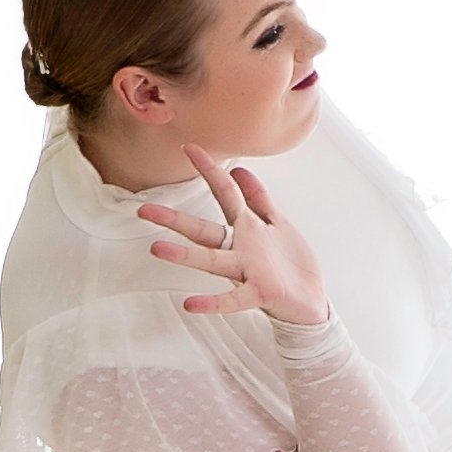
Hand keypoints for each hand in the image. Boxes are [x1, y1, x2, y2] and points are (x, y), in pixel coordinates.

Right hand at [140, 145, 332, 323]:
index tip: (189, 147)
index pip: (225, 193)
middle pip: (203, 231)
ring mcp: (248, 270)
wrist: (310, 302)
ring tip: (156, 249)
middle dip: (173, 219)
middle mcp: (240, 248)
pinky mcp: (260, 292)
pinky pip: (234, 298)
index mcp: (246, 228)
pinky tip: (189, 304)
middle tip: (142, 210)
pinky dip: (213, 302)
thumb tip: (238, 169)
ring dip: (185, 256)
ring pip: (213, 261)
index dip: (210, 170)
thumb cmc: (289, 263)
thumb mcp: (274, 223)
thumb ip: (256, 199)